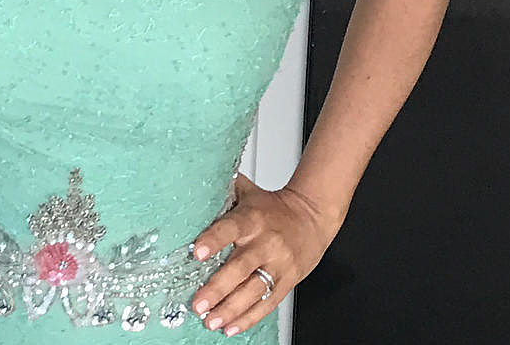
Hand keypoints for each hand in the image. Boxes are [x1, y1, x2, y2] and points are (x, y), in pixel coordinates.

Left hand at [189, 173, 343, 335]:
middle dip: (217, 288)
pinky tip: (232, 327)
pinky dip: (249, 318)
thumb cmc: (274, 207)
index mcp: (253, 218)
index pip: (231, 227)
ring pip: (253, 291)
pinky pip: (267, 304)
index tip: (198, 252)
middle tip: (198, 303)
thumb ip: (224, 189)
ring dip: (230, 309)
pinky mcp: (287, 282)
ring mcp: (277, 265)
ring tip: (211, 320)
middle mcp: (265, 243)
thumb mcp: (248, 192)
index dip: (214, 239)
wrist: (311, 217)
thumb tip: (197, 182)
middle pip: (240, 267)